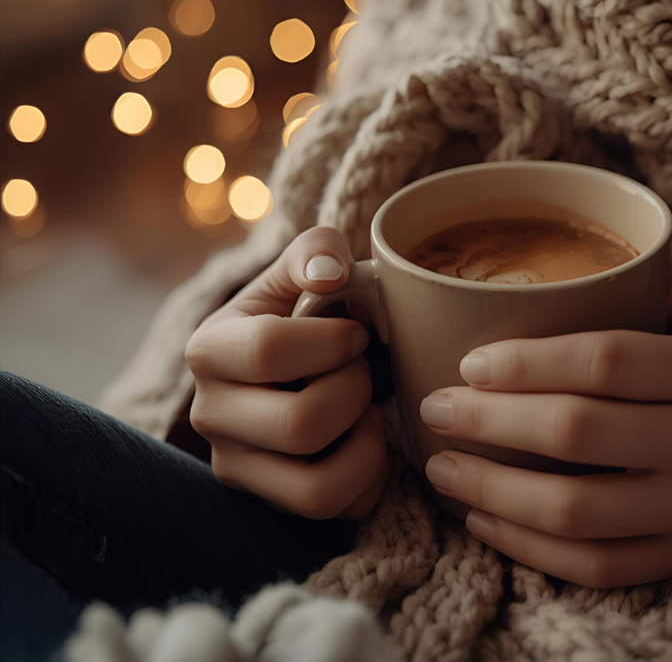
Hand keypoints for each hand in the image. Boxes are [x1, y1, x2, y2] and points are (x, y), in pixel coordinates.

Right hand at [186, 226, 386, 520]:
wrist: (296, 364)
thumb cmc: (304, 314)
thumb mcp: (302, 271)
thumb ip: (315, 252)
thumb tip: (330, 276)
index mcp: (211, 349)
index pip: (270, 350)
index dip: (333, 341)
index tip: (356, 333)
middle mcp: (210, 416)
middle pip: (299, 425)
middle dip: (355, 391)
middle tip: (364, 372)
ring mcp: (236, 467)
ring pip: (317, 488)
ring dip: (366, 445)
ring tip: (368, 412)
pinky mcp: (268, 502)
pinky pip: (335, 511)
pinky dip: (370, 479)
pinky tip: (366, 442)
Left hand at [420, 286, 671, 587]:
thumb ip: (640, 305)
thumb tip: (531, 294)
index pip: (605, 361)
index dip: (526, 363)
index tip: (467, 364)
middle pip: (579, 434)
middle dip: (489, 421)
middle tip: (433, 410)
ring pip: (577, 511)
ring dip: (493, 490)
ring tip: (442, 467)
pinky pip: (596, 566)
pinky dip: (528, 548)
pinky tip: (482, 519)